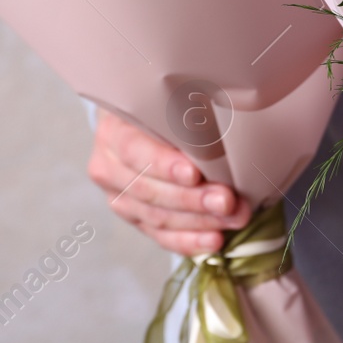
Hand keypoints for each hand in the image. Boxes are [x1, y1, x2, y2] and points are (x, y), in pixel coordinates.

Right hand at [86, 110, 249, 256]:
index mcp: (113, 131)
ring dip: (199, 221)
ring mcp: (120, 197)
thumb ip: (185, 115)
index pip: (134, 151)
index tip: (194, 173)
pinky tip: (215, 241)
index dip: (164, 165)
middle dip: (192, 199)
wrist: (144, 123)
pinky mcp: (135, 219)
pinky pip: (162, 236)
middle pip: (149, 189)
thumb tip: (226, 131)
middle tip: (227, 200)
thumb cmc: (165, 108)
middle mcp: (109, 167)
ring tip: (233, 219)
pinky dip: (190, 240)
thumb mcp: (168, 101)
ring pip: (157, 217)